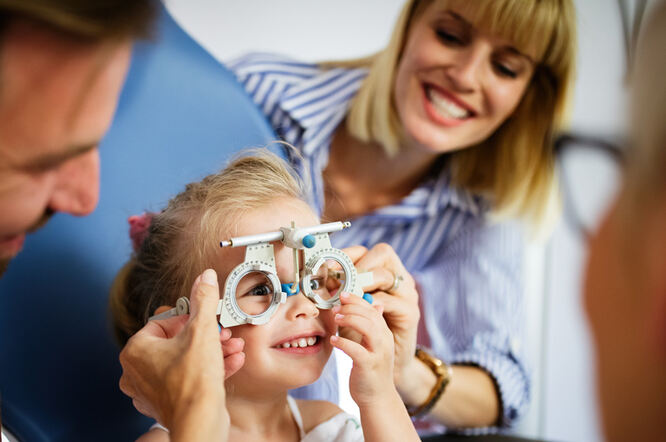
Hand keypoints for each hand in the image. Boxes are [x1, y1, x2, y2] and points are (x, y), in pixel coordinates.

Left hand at [118, 269, 242, 429]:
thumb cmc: (193, 382)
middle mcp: (137, 371)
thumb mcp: (202, 330)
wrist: (201, 421)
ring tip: (232, 347)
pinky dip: (209, 370)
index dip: (190, 318)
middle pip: (177, 342)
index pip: (163, 322)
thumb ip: (203, 300)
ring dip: (213, 352)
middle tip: (222, 333)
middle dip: (207, 336)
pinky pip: (189, 378)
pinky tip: (231, 362)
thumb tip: (203, 278)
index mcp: (136, 350)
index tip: (205, 319)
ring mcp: (151, 390)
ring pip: (185, 360)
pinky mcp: (168, 403)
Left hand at [330, 292, 394, 407]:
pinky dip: (344, 343)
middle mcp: (384, 341)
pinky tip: (333, 340)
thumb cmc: (372, 372)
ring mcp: (378, 353)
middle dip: (351, 307)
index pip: (373, 309)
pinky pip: (357, 350)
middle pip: (370, 315)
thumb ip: (373, 326)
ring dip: (350, 319)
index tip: (342, 295)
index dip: (357, 300)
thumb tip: (375, 305)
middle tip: (335, 307)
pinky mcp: (369, 366)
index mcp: (384, 333)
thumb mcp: (375, 346)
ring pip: (368, 328)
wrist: (378, 399)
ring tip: (335, 318)